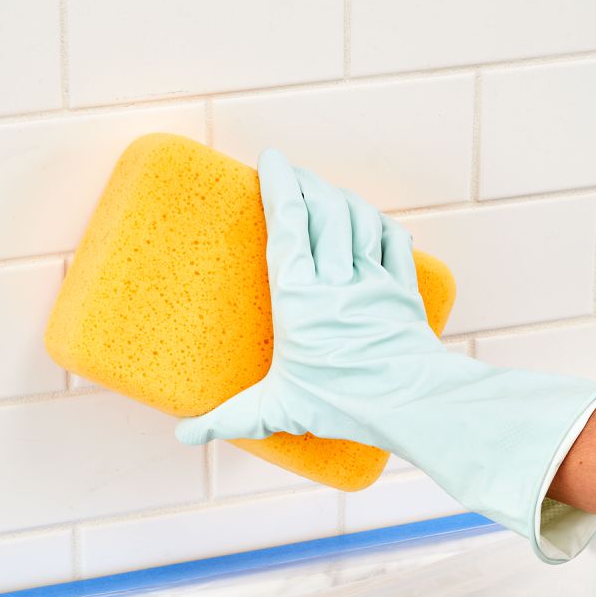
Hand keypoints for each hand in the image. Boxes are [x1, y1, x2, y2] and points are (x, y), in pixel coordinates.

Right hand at [178, 149, 595, 563]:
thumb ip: (229, 418)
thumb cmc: (342, 404)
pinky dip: (379, 223)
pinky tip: (370, 220)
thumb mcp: (277, 410)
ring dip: (340, 197)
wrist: (410, 404)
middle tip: (292, 173)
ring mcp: (374, 280)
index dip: (280, 184)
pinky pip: (393, 241)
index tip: (272, 160)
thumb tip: (185, 436)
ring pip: (359, 218)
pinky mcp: (402, 290)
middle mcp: (337, 279)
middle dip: (307, 182)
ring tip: (324, 191)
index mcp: (300, 297)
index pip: (289, 222)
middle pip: (324, 209)